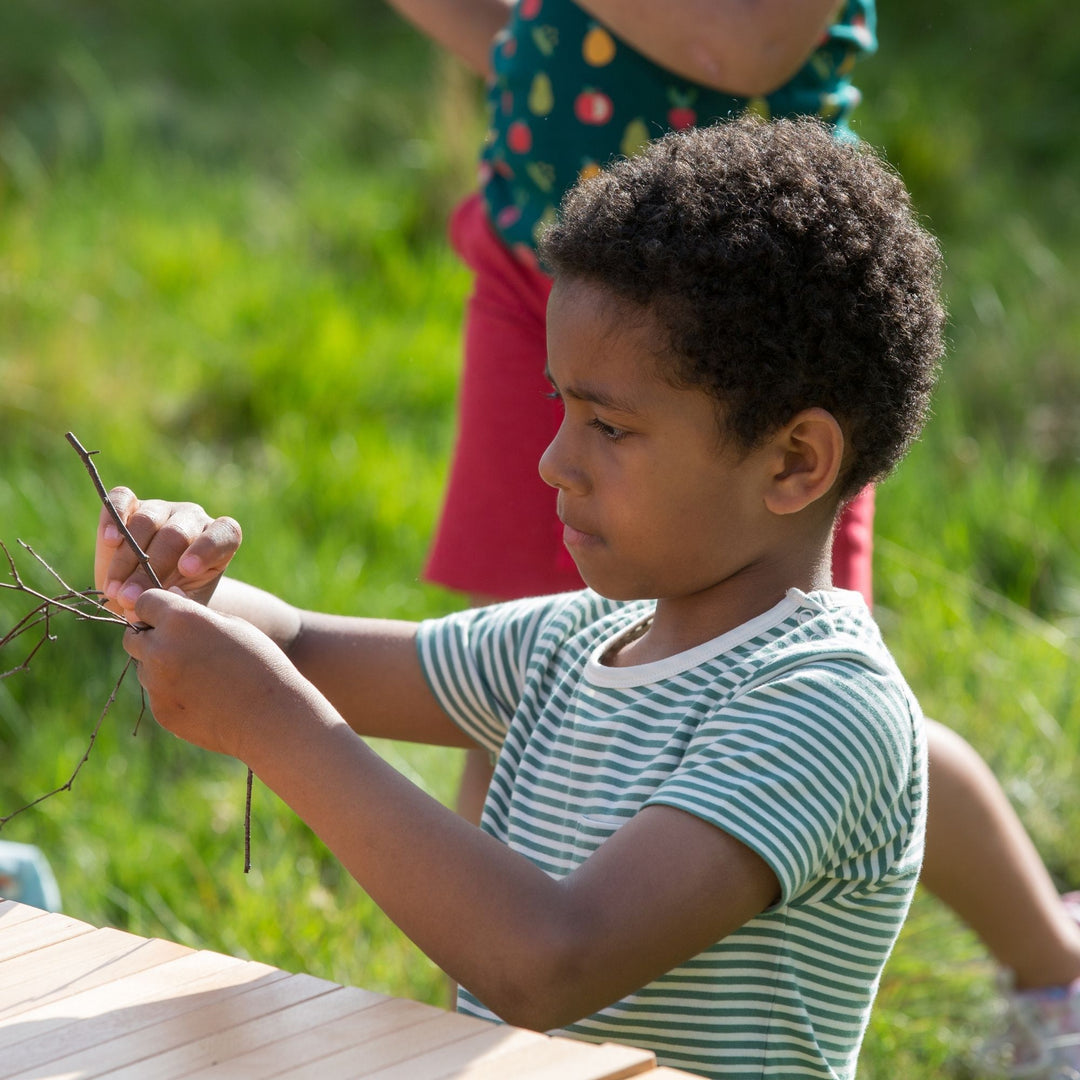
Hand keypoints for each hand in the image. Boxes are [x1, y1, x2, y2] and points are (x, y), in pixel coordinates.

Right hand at [95, 487, 240, 620]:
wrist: (148, 592)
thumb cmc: (177, 599)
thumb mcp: (187, 606)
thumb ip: (182, 603)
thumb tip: (165, 597)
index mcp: (220, 540)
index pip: (224, 535)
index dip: (206, 550)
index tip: (187, 571)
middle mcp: (193, 519)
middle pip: (175, 535)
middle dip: (150, 570)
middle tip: (131, 599)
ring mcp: (162, 508)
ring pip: (146, 522)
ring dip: (126, 560)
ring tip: (115, 591)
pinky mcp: (131, 503)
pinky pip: (122, 499)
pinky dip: (114, 518)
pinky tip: (109, 541)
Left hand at [123, 588, 303, 759]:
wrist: (270, 716)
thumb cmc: (260, 662)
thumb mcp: (234, 625)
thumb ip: (195, 612)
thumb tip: (170, 599)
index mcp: (181, 619)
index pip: (144, 601)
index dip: (158, 607)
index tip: (174, 615)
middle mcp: (161, 648)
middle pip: (132, 636)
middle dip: (151, 637)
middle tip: (184, 645)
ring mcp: (157, 683)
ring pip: (144, 666)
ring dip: (161, 665)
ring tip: (201, 674)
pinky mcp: (161, 710)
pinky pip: (157, 693)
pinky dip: (172, 691)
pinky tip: (204, 695)